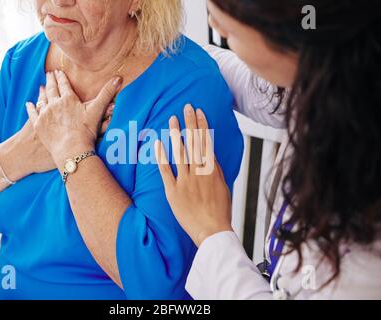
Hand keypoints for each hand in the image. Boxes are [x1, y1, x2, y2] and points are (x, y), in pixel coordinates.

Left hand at [26, 70, 121, 165]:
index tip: (58, 71)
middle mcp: (54, 104)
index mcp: (68, 99)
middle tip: (48, 74)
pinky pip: (32, 113)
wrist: (71, 149)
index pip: (63, 84)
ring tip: (41, 87)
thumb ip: (107, 93)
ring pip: (42, 99)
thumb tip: (119, 78)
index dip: (61, 77)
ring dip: (41, 92)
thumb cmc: (86, 131)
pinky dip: (30, 107)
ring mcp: (45, 114)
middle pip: (51, 89)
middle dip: (50, 80)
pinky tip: (29, 103)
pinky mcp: (38, 125)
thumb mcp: (98, 110)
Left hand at [154, 105, 232, 246]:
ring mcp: (185, 181)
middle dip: (189, 123)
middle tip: (185, 106)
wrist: (212, 230)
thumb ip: (214, 169)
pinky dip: (161, 156)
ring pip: (179, 152)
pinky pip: (166, 170)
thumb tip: (210, 154)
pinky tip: (158, 144)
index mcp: (212, 170)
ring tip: (171, 119)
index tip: (198, 111)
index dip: (201, 125)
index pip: (206, 142)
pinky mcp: (173, 191)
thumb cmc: (219, 210)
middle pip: (193, 143)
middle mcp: (199, 172)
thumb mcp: (222, 186)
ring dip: (175, 134)